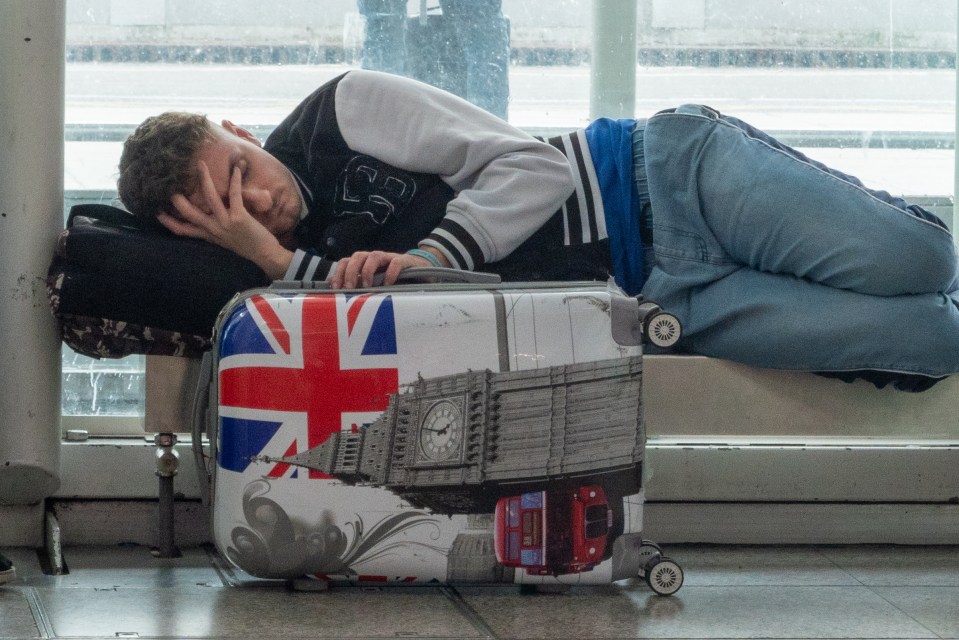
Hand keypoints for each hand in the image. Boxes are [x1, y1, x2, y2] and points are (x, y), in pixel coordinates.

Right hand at [157, 162, 291, 278]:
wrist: (265, 255)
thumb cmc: (247, 245)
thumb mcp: (224, 240)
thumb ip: (213, 230)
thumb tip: (206, 217)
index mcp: (209, 235)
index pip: (184, 231)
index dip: (169, 223)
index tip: (157, 213)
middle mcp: (214, 229)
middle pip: (191, 214)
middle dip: (179, 201)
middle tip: (171, 186)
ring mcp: (226, 223)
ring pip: (210, 199)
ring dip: (205, 180)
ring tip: (201, 165)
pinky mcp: (239, 218)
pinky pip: (235, 195)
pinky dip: (235, 181)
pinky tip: (236, 169)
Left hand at [329, 250, 432, 288]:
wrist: (423, 272)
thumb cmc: (395, 281)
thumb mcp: (376, 286)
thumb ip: (361, 289)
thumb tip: (340, 296)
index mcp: (365, 264)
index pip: (347, 261)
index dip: (339, 273)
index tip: (336, 288)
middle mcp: (375, 259)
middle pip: (358, 256)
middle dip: (351, 272)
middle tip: (349, 288)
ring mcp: (390, 258)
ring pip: (374, 256)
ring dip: (367, 271)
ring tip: (367, 286)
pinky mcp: (405, 261)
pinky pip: (396, 262)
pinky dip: (390, 273)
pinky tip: (388, 284)